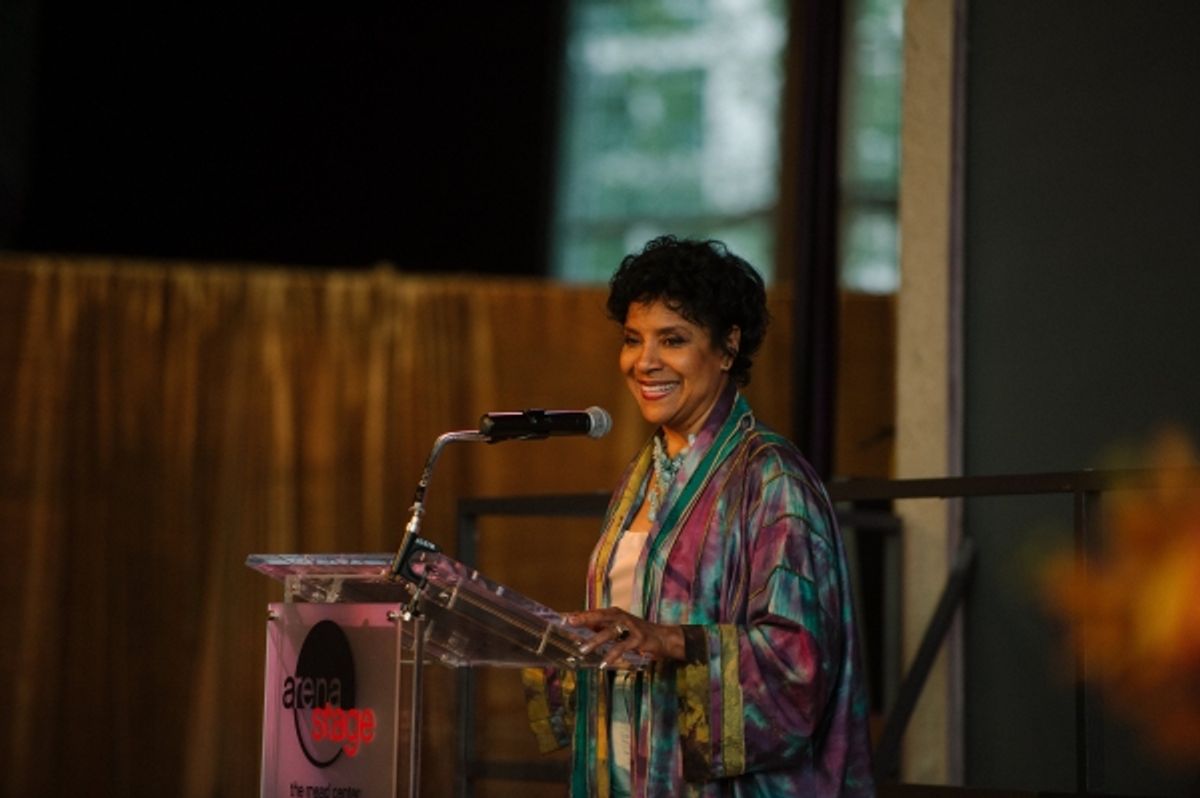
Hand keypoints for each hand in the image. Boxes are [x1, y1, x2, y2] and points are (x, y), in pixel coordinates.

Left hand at [567, 608, 684, 668]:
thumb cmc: (636, 634)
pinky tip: (604, 663)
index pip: (592, 613)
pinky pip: (623, 647)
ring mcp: (630, 627)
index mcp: (613, 614)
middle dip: (584, 619)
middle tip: (569, 622)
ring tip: (582, 650)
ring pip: (609, 632)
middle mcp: (620, 617)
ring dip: (595, 641)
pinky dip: (613, 655)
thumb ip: (600, 630)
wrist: (663, 638)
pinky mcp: (638, 639)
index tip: (561, 617)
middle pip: (599, 616)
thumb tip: (578, 635)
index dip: (577, 615)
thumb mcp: (617, 630)